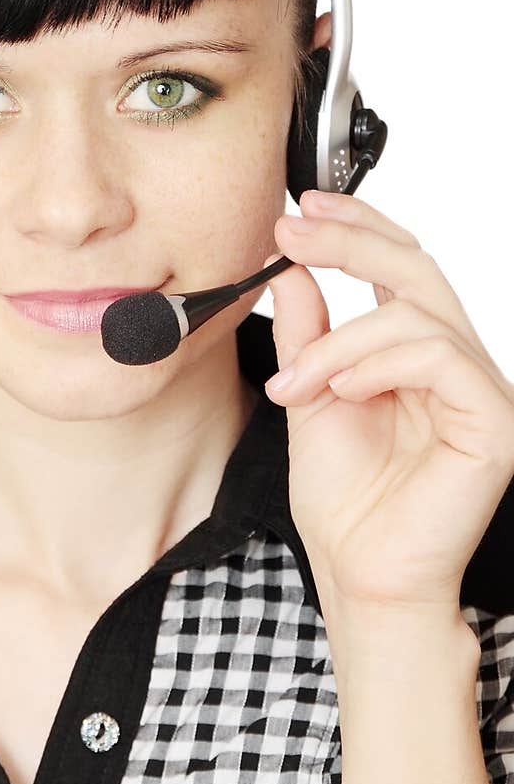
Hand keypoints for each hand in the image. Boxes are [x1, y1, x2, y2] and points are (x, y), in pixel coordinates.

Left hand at [261, 190, 513, 617]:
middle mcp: (455, 364)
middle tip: (290, 231)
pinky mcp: (495, 422)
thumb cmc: (344, 502)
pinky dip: (379, 363)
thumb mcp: (308, 396)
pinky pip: (440, 357)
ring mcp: (480, 391)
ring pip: (416, 314)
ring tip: (295, 383)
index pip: (399, 266)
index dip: (356, 225)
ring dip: (339, 340)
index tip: (299, 208)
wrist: (358, 575)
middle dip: (347, 241)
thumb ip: (306, 333)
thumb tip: (291, 267)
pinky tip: (341, 388)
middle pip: (414, 267)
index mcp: (415, 356)